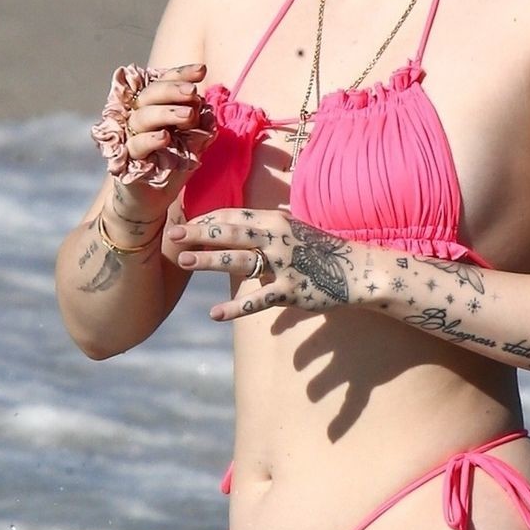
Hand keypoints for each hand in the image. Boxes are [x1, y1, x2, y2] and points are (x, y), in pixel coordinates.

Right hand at [93, 62, 214, 214]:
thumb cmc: (172, 165)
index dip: (180, 74)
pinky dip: (151, 139)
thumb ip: (196, 121)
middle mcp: (138, 117)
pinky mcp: (127, 160)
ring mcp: (130, 136)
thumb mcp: (191, 140)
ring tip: (188, 115)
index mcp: (154, 107)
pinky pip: (136, 145)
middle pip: (150, 94)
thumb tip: (204, 102)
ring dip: (166, 112)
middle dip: (173, 90)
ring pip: (142, 117)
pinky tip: (165, 136)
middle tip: (194, 92)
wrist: (153, 200)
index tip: (201, 70)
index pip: (163, 82)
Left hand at [165, 209, 372, 319]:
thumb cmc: (321, 252)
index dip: (206, 219)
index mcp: (275, 221)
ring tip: (183, 261)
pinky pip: (259, 299)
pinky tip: (214, 315)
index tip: (184, 223)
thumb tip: (238, 231)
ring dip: (209, 260)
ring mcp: (283, 264)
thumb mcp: (292, 232)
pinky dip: (236, 308)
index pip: (233, 215)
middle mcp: (277, 238)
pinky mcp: (291, 290)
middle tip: (172, 234)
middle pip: (230, 232)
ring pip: (239, 260)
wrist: (357, 271)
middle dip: (199, 232)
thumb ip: (264, 231)